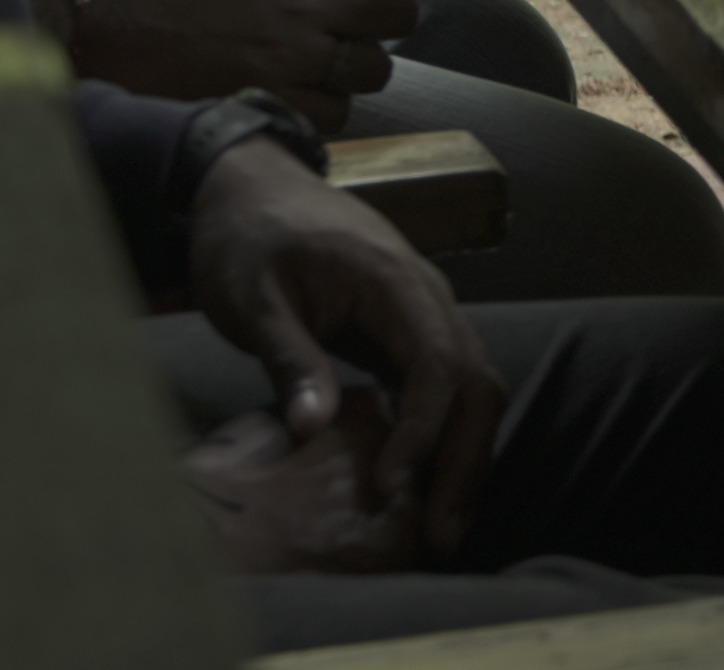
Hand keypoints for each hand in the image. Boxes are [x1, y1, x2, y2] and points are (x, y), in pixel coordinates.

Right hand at [72, 0, 415, 112]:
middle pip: (397, 20)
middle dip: (382, 24)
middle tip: (350, 28)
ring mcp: (288, 52)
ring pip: (372, 73)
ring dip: (354, 70)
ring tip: (321, 63)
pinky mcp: (260, 96)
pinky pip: (332, 116)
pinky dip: (323, 108)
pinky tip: (296, 92)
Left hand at [183, 138, 503, 558]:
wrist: (248, 187)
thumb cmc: (246, 238)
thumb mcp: (252, 298)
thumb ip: (289, 360)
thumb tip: (313, 431)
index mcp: (392, 280)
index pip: (437, 364)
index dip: (422, 432)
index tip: (389, 488)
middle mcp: (426, 296)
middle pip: (476, 383)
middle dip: (465, 462)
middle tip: (440, 537)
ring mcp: (422, 313)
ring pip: (472, 388)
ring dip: (463, 458)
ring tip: (441, 527)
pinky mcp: (407, 331)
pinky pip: (446, 387)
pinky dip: (444, 438)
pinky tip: (421, 487)